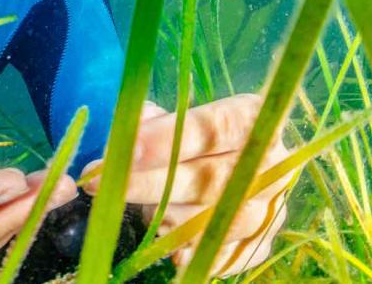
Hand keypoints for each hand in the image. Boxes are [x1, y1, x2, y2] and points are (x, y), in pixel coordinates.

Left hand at [80, 95, 291, 276]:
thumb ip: (151, 122)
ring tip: (140, 211)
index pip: (213, 128)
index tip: (126, 149)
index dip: (168, 139)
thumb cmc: (190, 136)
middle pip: (208, 179)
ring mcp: (269, 209)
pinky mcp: (260, 243)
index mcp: (252, 119)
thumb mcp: (171, 116)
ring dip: (166, 218)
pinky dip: (191, 252)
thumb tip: (125, 138)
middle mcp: (271, 165)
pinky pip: (224, 255)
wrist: (229, 164)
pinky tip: (169, 249)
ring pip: (212, 221)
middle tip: (100, 183)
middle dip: (149, 183)